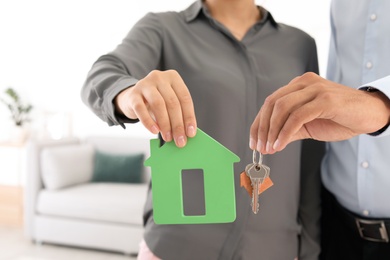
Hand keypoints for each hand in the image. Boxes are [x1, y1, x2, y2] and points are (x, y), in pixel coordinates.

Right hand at [114, 70, 196, 147]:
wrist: (133, 98)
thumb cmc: (156, 102)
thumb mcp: (168, 104)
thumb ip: (178, 114)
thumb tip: (186, 133)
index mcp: (173, 77)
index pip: (185, 98)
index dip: (189, 117)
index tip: (191, 133)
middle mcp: (159, 77)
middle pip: (172, 103)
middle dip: (177, 124)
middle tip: (180, 140)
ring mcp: (145, 84)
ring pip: (158, 105)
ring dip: (165, 124)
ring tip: (168, 137)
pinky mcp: (133, 94)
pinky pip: (141, 109)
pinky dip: (149, 122)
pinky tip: (154, 131)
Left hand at [250, 72, 389, 153]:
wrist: (371, 114)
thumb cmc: (340, 117)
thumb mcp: (308, 126)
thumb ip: (289, 130)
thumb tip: (269, 142)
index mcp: (298, 86)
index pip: (270, 103)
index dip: (258, 123)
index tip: (254, 141)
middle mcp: (304, 83)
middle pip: (272, 104)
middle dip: (262, 128)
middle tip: (260, 147)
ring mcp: (315, 89)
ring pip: (282, 108)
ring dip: (272, 131)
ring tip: (270, 148)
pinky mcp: (325, 99)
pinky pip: (297, 116)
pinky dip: (285, 132)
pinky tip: (280, 144)